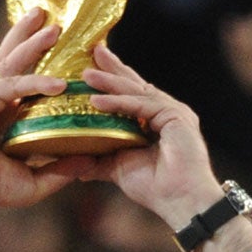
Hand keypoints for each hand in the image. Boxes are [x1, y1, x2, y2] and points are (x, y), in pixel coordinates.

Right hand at [0, 11, 91, 238]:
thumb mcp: (35, 180)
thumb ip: (59, 170)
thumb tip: (89, 162)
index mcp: (2, 111)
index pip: (21, 76)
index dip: (39, 60)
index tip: (61, 46)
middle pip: (12, 58)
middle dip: (30, 36)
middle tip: (51, 17)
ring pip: (12, 61)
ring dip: (34, 42)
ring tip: (54, 26)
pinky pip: (15, 84)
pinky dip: (37, 82)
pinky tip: (60, 83)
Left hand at [79, 44, 226, 229]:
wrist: (181, 202)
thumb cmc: (156, 188)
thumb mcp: (117, 169)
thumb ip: (97, 161)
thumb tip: (70, 162)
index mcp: (154, 120)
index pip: (130, 93)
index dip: (111, 78)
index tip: (89, 65)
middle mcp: (165, 111)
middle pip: (133, 83)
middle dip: (111, 67)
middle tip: (91, 49)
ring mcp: (173, 111)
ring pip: (135, 91)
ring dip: (109, 82)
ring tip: (85, 75)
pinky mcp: (176, 116)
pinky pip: (141, 105)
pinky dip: (118, 103)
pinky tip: (96, 101)